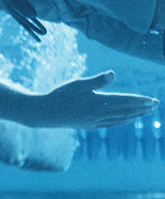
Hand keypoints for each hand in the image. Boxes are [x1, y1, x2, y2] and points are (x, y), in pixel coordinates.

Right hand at [33, 71, 156, 127]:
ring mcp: (94, 122)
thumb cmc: (59, 95)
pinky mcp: (88, 125)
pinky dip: (122, 121)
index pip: (124, 102)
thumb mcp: (77, 84)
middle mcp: (98, 115)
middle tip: (155, 105)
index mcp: (97, 103)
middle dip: (141, 108)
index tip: (153, 100)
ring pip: (120, 119)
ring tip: (146, 112)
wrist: (44, 113)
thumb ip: (96, 80)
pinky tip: (126, 119)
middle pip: (125, 111)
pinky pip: (111, 123)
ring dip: (134, 115)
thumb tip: (113, 74)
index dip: (140, 101)